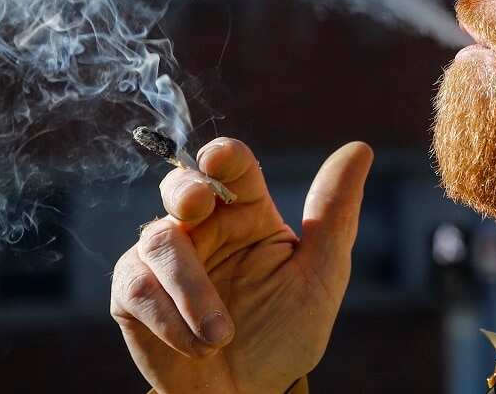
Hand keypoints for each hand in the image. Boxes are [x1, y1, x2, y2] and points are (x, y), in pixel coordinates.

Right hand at [111, 138, 373, 393]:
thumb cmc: (284, 334)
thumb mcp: (320, 275)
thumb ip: (334, 214)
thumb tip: (359, 149)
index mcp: (247, 212)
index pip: (233, 168)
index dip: (223, 156)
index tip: (219, 159)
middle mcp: (203, 227)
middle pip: (182, 186)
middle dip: (184, 189)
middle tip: (196, 205)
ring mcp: (165, 260)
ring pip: (160, 241)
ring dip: (190, 288)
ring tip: (222, 335)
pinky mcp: (135, 296)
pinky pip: (138, 288)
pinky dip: (170, 319)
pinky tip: (199, 346)